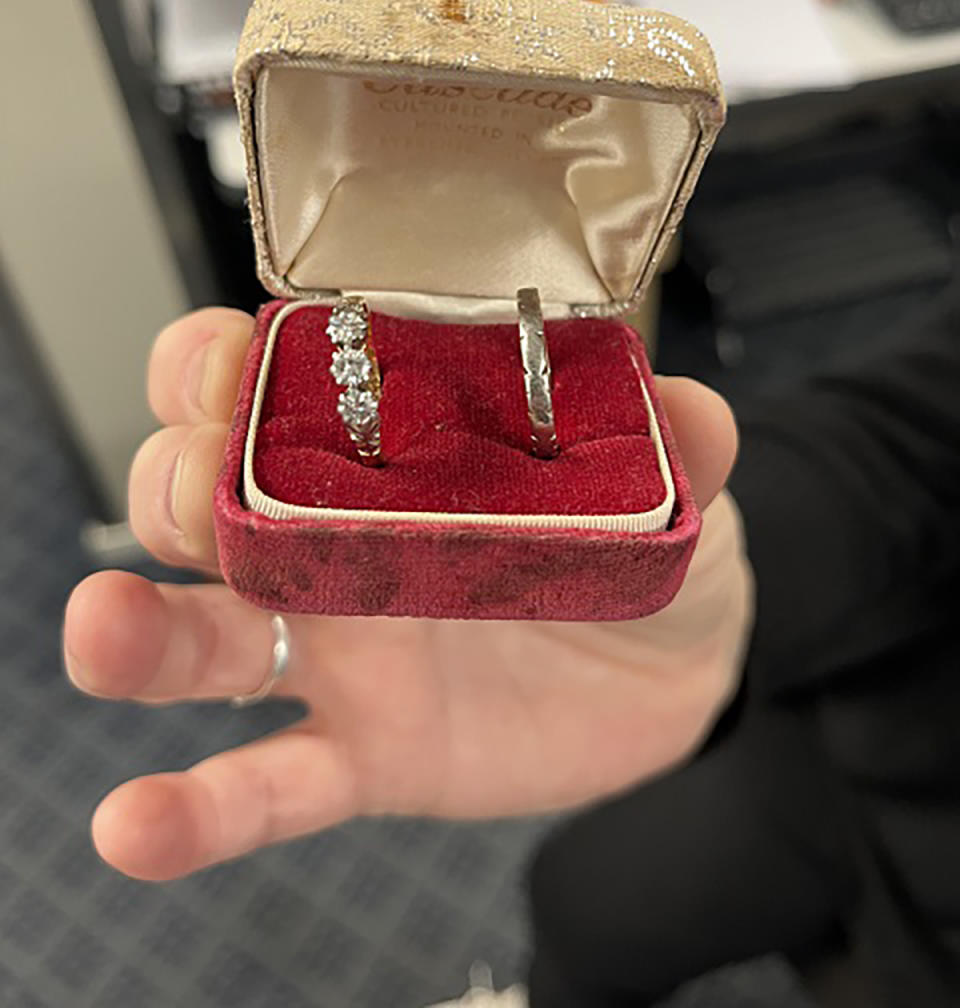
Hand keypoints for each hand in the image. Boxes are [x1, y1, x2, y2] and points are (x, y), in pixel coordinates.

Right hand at [63, 308, 750, 881]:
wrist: (676, 668)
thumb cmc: (639, 540)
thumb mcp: (664, 475)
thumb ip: (677, 436)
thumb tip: (690, 409)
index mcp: (383, 449)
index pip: (262, 385)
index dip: (219, 365)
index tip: (228, 363)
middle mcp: (332, 540)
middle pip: (203, 500)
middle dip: (174, 482)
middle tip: (197, 488)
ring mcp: (339, 651)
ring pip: (206, 638)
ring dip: (138, 634)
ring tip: (102, 634)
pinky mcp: (366, 753)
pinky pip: (266, 785)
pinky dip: (197, 811)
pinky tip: (137, 825)